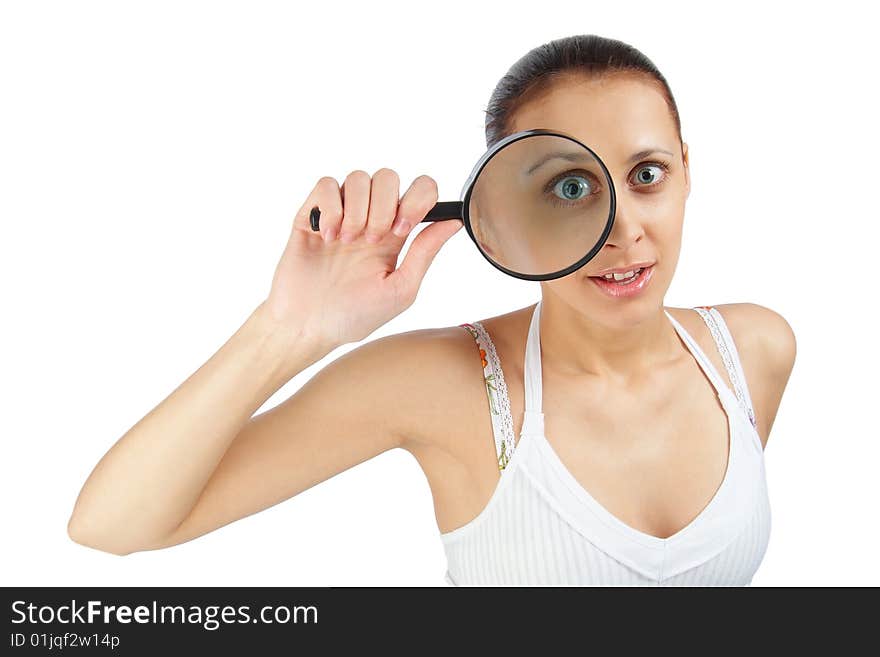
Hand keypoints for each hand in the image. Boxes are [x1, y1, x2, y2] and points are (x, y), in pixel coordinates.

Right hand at [260, 169, 462, 346]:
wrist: (309, 327)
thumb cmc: (355, 316)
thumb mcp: (400, 289)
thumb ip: (425, 252)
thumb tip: (456, 221)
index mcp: (396, 235)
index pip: (419, 190)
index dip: (417, 199)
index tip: (403, 229)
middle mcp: (370, 218)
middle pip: (388, 177)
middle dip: (384, 206)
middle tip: (372, 241)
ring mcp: (340, 214)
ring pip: (358, 177)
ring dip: (357, 209)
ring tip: (348, 241)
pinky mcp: (312, 215)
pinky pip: (326, 185)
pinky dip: (331, 207)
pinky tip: (328, 237)